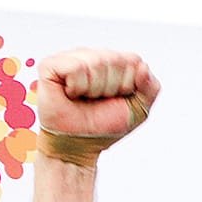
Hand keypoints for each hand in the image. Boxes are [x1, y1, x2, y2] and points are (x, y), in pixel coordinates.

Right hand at [34, 49, 158, 145]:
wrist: (79, 144)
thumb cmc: (105, 125)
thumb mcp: (138, 109)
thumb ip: (151, 88)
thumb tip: (142, 65)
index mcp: (113, 63)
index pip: (133, 60)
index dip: (129, 85)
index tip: (118, 98)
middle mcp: (92, 56)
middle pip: (115, 59)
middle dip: (112, 88)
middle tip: (99, 100)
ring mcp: (71, 58)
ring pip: (96, 62)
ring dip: (94, 89)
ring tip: (84, 98)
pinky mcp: (51, 65)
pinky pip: (75, 67)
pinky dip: (77, 87)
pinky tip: (71, 94)